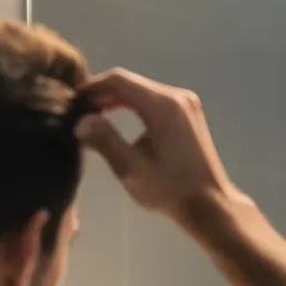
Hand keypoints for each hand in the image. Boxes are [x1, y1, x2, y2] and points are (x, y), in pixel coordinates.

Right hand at [75, 67, 243, 221]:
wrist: (211, 204)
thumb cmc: (170, 190)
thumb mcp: (131, 169)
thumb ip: (105, 141)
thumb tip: (81, 122)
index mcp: (162, 106)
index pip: (119, 81)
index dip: (93, 87)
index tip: (73, 100)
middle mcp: (177, 97)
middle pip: (132, 83)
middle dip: (104, 93)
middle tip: (80, 109)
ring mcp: (187, 104)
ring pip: (144, 91)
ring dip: (119, 99)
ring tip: (95, 115)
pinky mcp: (190, 114)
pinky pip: (156, 100)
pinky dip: (136, 106)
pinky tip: (121, 120)